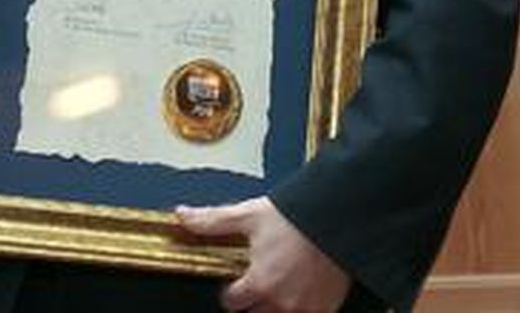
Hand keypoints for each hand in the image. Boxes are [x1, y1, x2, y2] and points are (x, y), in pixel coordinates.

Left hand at [176, 197, 348, 312]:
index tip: (235, 283)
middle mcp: (281, 302)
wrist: (337, 215)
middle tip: (259, 284)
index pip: (231, 303)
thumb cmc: (295, 216)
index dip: (230, 292)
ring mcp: (305, 308)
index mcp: (259, 284)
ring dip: (275, 307)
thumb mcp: (249, 215)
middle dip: (252, 303)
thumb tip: (182, 216)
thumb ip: (212, 221)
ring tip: (279, 288)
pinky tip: (300, 292)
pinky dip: (301, 309)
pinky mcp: (326, 308)